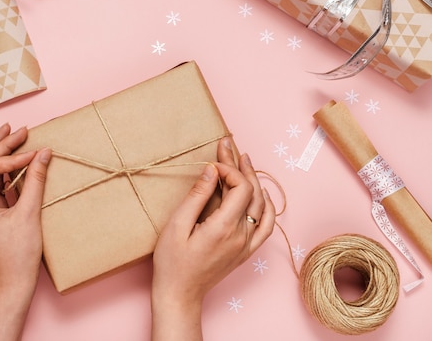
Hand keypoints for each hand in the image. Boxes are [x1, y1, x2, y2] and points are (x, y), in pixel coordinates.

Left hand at [0, 123, 50, 340]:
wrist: (15, 281)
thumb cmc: (18, 253)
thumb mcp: (29, 213)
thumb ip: (35, 180)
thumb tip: (44, 153)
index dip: (14, 157)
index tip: (36, 153)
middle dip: (0, 144)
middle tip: (18, 128)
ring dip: (0, 153)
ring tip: (13, 134)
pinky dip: (6, 170)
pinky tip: (17, 159)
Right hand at [151, 137, 274, 340]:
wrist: (180, 293)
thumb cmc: (172, 261)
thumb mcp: (177, 225)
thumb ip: (197, 196)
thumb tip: (212, 170)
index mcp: (223, 227)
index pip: (240, 187)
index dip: (229, 168)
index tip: (212, 162)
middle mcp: (241, 235)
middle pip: (252, 192)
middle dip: (240, 166)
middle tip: (228, 146)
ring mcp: (247, 244)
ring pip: (262, 205)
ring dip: (254, 181)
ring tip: (244, 162)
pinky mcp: (246, 251)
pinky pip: (267, 225)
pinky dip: (267, 206)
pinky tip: (260, 194)